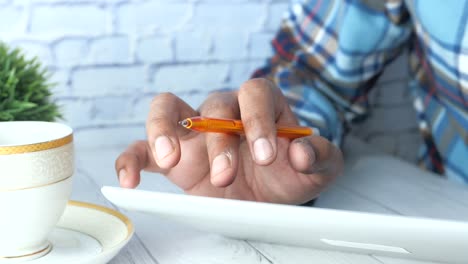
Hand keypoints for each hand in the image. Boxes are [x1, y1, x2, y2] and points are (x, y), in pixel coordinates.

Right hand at [115, 78, 342, 203]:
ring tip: (171, 159)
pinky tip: (130, 180)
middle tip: (226, 177)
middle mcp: (225, 112)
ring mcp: (194, 132)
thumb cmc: (287, 174)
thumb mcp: (317, 170)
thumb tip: (301, 152)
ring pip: (167, 109)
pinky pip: (142, 148)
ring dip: (164, 130)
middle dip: (219, 142)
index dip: (258, 119)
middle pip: (214, 105)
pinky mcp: (174, 157)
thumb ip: (321, 157)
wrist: (266, 195)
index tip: (265, 154)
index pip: (255, 93)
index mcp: (261, 107)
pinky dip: (131, 159)